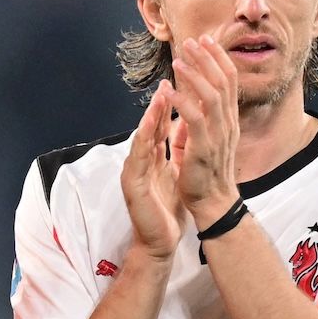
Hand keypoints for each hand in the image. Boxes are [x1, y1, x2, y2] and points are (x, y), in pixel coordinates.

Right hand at [120, 85, 181, 259]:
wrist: (159, 241)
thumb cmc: (167, 208)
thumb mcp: (176, 170)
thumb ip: (177, 146)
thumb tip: (186, 120)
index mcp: (153, 156)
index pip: (162, 123)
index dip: (172, 102)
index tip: (185, 81)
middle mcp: (141, 159)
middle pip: (150, 125)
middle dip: (160, 101)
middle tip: (171, 76)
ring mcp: (134, 170)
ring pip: (142, 136)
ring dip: (151, 116)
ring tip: (161, 95)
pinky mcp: (131, 184)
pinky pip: (138, 158)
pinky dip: (143, 140)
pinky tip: (149, 126)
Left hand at [166, 35, 239, 224]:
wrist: (214, 203)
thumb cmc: (207, 173)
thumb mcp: (205, 139)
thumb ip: (197, 118)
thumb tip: (185, 100)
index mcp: (229, 120)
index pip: (229, 81)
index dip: (218, 58)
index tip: (205, 41)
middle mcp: (227, 124)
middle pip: (222, 81)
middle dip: (206, 58)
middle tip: (191, 41)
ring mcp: (218, 135)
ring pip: (211, 95)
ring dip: (194, 75)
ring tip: (178, 60)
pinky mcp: (203, 148)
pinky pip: (195, 118)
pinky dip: (182, 102)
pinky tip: (169, 91)